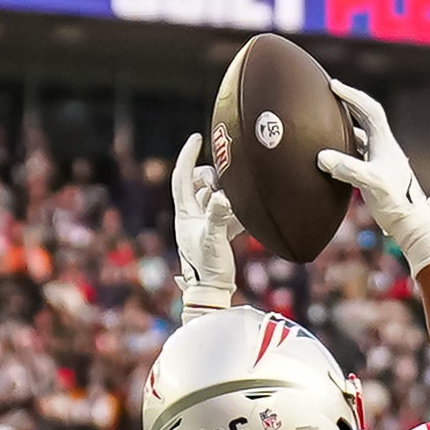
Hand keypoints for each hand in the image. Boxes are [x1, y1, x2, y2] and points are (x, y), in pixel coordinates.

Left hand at [173, 139, 238, 314]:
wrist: (213, 291)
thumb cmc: (208, 267)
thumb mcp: (212, 240)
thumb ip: (217, 217)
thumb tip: (223, 198)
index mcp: (185, 213)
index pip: (183, 176)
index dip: (188, 156)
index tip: (197, 137)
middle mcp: (192, 215)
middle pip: (200, 183)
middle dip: (212, 177)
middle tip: (224, 185)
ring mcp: (205, 223)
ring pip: (214, 195)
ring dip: (226, 194)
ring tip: (236, 203)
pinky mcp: (218, 232)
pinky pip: (228, 212)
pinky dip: (237, 210)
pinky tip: (246, 215)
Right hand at [316, 79, 429, 272]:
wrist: (411, 224)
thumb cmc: (395, 203)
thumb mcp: (370, 183)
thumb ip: (347, 168)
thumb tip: (322, 157)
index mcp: (385, 142)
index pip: (368, 109)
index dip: (352, 95)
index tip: (334, 85)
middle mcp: (384, 147)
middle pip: (366, 116)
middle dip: (349, 102)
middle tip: (332, 92)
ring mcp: (381, 159)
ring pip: (362, 134)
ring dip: (347, 124)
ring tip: (329, 118)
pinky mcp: (377, 173)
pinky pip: (359, 151)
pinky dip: (347, 146)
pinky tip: (335, 152)